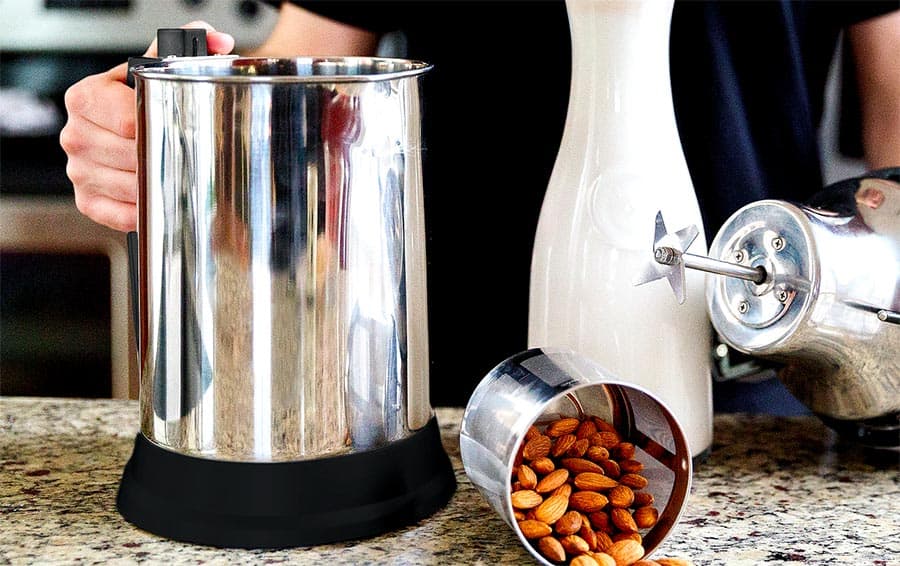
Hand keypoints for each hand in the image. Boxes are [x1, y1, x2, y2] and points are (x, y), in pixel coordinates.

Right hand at [60, 21, 233, 231]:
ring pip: (130, 187)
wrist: (129, 127)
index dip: (161, 128)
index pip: (129, 121)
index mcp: (86, 98)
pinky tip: (157, 197)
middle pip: (132, 157)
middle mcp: (75, 135)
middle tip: (187, 155)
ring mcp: (78, 171)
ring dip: (159, 186)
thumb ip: (185, 48)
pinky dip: (145, 210)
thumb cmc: (143, 101)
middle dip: (164, 157)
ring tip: (174, 174)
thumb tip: (216, 41)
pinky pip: (120, 214)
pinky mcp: (87, 201)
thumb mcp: (158, 69)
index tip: (181, 128)